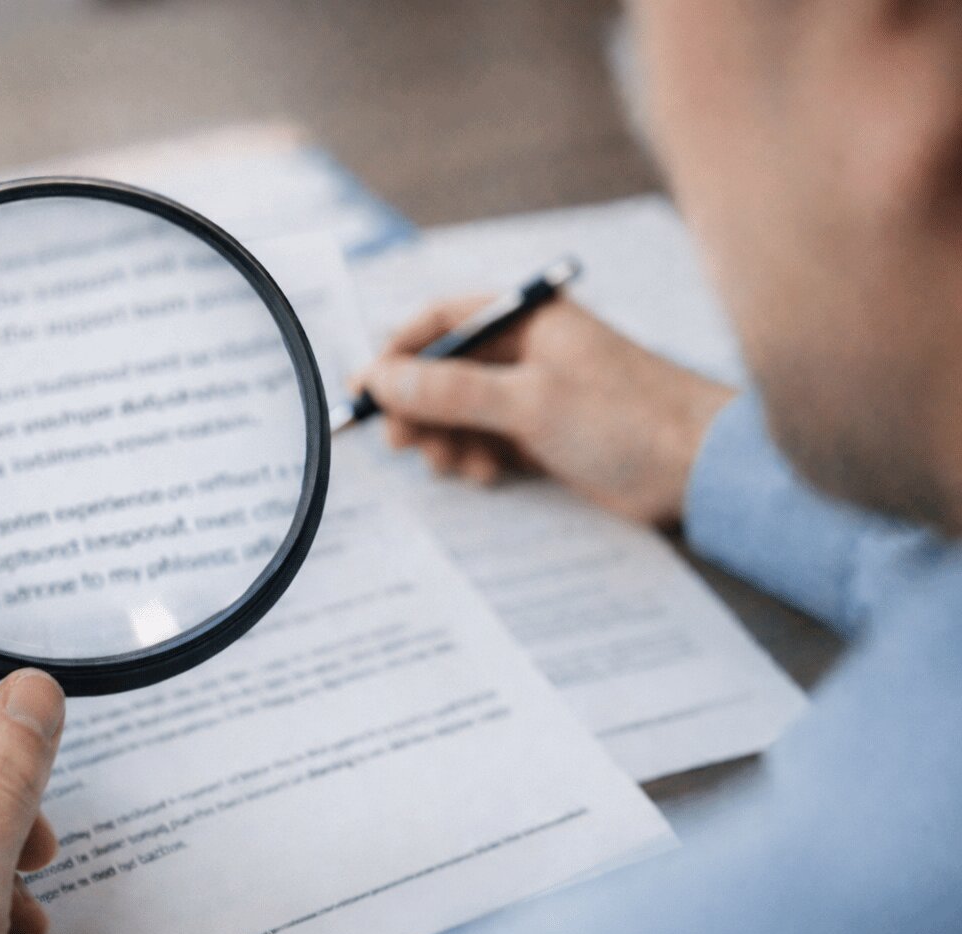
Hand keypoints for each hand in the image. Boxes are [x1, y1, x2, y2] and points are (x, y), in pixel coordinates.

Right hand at [358, 296, 735, 525]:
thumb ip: (450, 389)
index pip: (440, 321)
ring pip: (460, 412)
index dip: (399, 353)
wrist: (701, 469)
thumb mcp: (528, 400)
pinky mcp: (543, 436)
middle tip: (404, 442)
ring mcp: (534, 394)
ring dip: (446, 439)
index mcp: (526, 319)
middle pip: (444, 371)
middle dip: (419, 407)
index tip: (369, 390)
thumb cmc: (627, 417)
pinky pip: (486, 441)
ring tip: (454, 464)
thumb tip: (382, 378)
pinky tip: (488, 476)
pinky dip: (475, 458)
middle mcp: (526, 351)